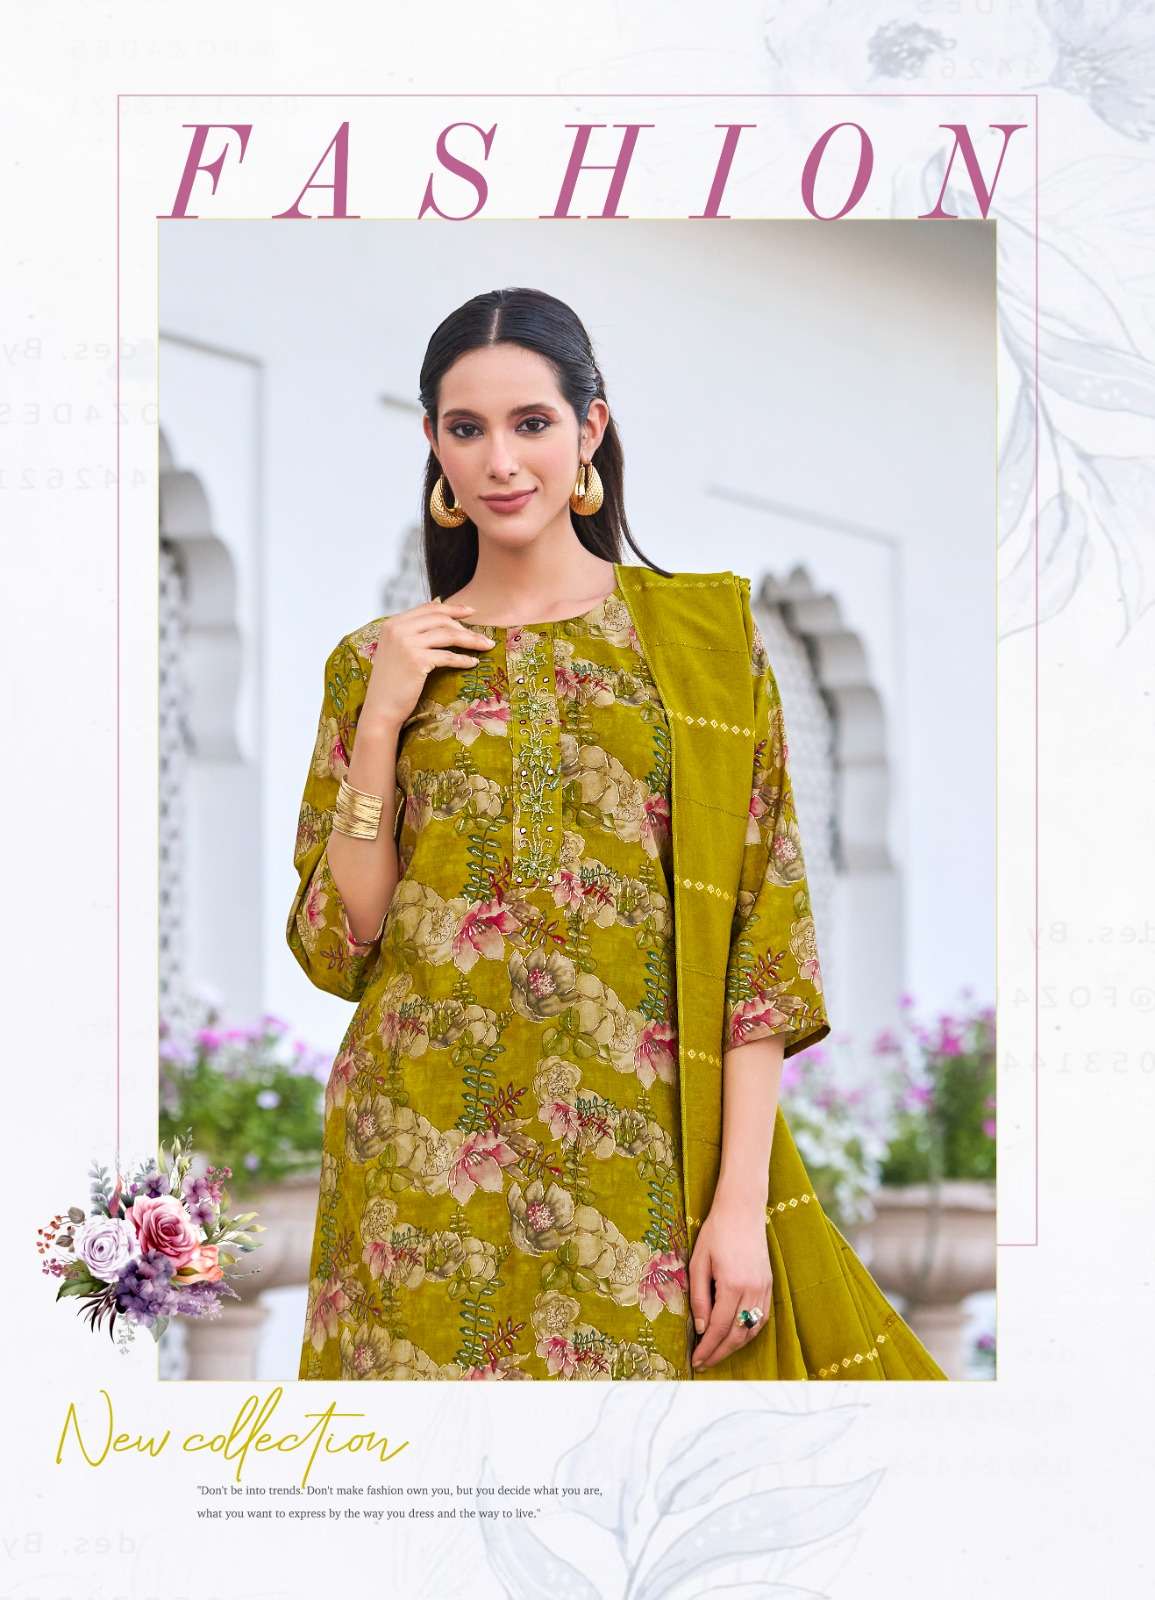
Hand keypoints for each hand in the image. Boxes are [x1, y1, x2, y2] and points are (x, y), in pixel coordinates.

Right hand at [363, 600, 495, 730]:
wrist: (380, 708)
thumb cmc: (391, 682)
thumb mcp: (396, 649)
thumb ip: (412, 631)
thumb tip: (439, 611)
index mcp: (392, 623)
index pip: (428, 608)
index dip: (452, 608)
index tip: (470, 611)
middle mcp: (398, 629)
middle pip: (440, 619)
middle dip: (465, 625)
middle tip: (483, 635)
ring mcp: (406, 643)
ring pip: (448, 635)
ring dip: (471, 640)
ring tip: (486, 646)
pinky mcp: (416, 660)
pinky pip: (447, 656)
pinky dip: (463, 659)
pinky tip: (473, 663)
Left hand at [688, 1190, 772, 1371]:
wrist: (742, 1210)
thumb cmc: (716, 1233)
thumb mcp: (698, 1262)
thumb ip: (698, 1297)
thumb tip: (701, 1328)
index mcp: (732, 1285)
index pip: (720, 1328)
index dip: (707, 1348)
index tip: (696, 1360)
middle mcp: (752, 1290)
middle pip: (738, 1335)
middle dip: (720, 1353)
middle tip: (703, 1363)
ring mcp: (764, 1288)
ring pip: (752, 1330)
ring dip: (735, 1346)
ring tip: (717, 1353)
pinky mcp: (769, 1284)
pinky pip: (761, 1317)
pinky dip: (749, 1332)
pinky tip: (736, 1336)